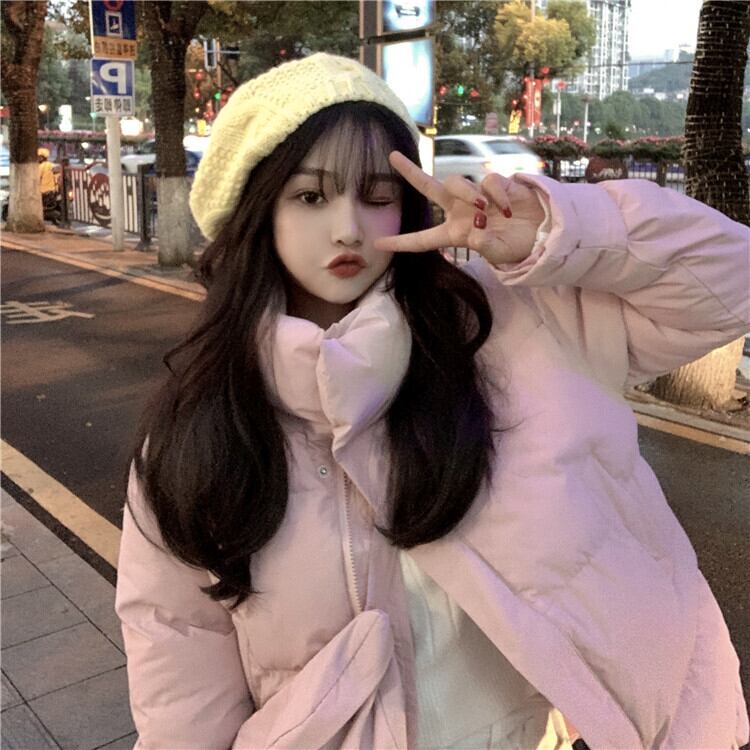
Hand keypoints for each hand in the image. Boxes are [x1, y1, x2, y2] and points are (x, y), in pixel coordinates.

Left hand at [374, 151, 544, 265]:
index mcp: (455, 234)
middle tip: (392, 156)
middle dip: (411, 172)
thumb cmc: (518, 246)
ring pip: (456, 183)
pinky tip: (508, 207)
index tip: (378, 242)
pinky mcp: (495, 184)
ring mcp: (476, 196)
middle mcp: (460, 212)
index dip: (401, 242)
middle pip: (430, 189)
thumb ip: (487, 246)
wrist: (543, 232)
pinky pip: (488, 181)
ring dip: (466, 193)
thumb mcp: (501, 253)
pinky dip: (497, 194)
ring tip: (484, 210)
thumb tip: (476, 234)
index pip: (423, 240)